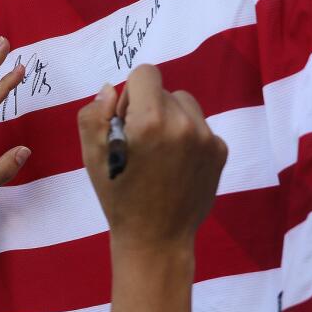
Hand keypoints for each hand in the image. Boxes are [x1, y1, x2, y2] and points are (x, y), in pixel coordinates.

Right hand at [77, 65, 226, 250]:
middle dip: (148, 109)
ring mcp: (207, 137)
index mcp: (149, 121)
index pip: (145, 73)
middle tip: (138, 145)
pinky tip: (174, 165)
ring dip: (169, 118)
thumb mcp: (91, 158)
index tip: (124, 121)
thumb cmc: (118, 198)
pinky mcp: (220, 150)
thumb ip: (93, 116)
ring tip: (158, 153)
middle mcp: (183, 123)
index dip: (129, 95)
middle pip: (164, 89)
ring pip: (185, 104)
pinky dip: (185, 137)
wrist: (156, 239)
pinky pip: (200, 126)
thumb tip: (109, 90)